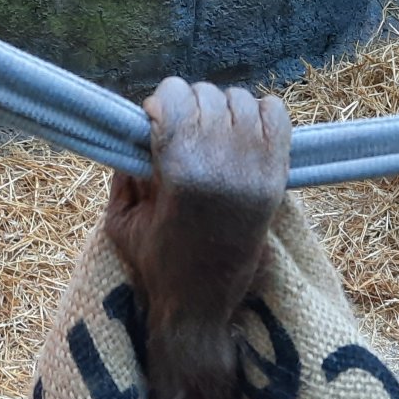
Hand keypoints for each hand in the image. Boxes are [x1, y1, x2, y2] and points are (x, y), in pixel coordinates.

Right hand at [104, 78, 289, 335]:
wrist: (203, 304)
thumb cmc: (156, 265)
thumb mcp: (121, 221)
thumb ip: (124, 172)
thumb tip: (136, 132)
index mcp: (180, 171)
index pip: (174, 96)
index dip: (160, 105)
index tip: (155, 126)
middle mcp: (221, 165)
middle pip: (206, 94)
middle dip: (189, 109)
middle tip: (183, 137)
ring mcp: (255, 170)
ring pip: (241, 100)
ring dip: (222, 111)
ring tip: (212, 138)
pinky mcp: (277, 178)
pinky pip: (277, 114)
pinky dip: (259, 115)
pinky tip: (242, 137)